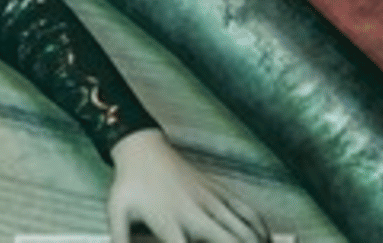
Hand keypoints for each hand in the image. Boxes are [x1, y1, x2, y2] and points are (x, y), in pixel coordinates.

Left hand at [107, 130, 270, 242]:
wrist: (142, 149)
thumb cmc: (130, 183)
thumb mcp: (117, 212)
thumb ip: (120, 238)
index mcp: (168, 221)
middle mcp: (194, 212)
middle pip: (228, 241)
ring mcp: (210, 200)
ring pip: (244, 229)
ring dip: (256, 242)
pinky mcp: (218, 190)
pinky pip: (247, 211)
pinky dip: (261, 227)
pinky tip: (266, 238)